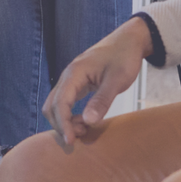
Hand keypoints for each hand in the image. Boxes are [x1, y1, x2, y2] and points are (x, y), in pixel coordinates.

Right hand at [42, 17, 154, 149]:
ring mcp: (71, 80)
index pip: (59, 103)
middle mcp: (68, 76)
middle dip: (61, 124)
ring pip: (56, 105)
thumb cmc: (124, 56)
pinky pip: (65, 102)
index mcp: (74, 74)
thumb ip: (102, 100)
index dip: (63, 124)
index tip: (71, 141)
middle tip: (81, 136)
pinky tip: (84, 120)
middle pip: (51, 106)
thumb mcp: (117, 80)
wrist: (129, 40)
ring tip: (85, 129)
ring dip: (65, 121)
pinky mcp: (77, 83)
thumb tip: (88, 121)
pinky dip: (70, 115)